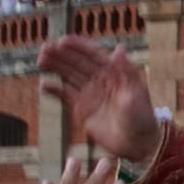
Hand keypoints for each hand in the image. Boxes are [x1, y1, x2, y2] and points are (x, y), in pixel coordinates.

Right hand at [38, 36, 160, 161]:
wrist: (136, 143)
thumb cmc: (142, 117)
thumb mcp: (136, 93)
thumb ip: (126, 71)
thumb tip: (119, 48)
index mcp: (114, 73)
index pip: (94, 55)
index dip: (79, 47)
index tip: (63, 40)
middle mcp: (100, 80)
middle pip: (78, 64)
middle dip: (62, 55)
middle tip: (45, 48)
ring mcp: (90, 94)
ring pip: (69, 76)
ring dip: (55, 67)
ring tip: (41, 60)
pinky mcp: (82, 109)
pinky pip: (65, 96)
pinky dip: (54, 91)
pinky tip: (44, 86)